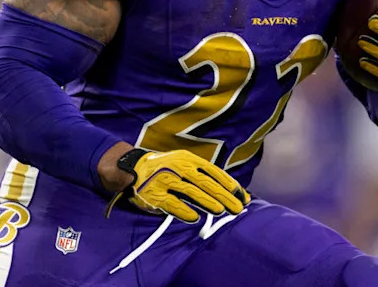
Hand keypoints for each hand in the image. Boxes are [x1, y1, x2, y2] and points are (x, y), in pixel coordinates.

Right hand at [106, 148, 249, 222]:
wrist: (134, 168)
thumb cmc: (168, 168)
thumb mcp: (185, 164)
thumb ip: (205, 176)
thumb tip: (233, 191)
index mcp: (189, 159)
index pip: (213, 171)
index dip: (229, 184)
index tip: (242, 196)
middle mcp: (178, 167)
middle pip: (205, 182)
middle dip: (223, 196)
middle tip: (237, 208)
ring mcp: (166, 180)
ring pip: (190, 191)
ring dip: (207, 202)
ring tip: (220, 210)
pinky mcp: (155, 195)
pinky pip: (171, 204)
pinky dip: (184, 211)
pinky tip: (195, 218)